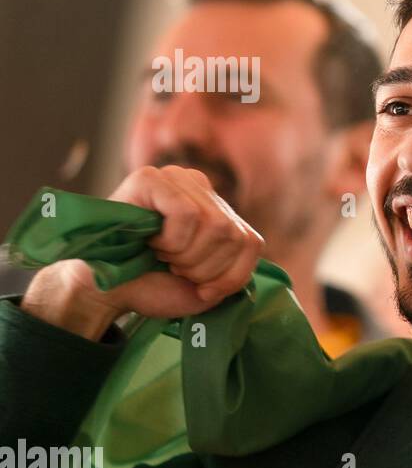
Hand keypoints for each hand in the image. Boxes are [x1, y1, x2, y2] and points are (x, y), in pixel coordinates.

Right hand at [21, 166, 263, 339]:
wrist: (104, 290)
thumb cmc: (153, 284)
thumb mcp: (207, 286)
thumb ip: (236, 270)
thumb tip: (250, 247)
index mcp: (219, 211)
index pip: (251, 243)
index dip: (229, 275)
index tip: (199, 285)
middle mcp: (202, 187)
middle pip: (233, 236)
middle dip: (203, 267)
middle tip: (172, 267)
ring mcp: (176, 178)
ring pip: (214, 225)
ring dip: (184, 256)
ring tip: (160, 254)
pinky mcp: (150, 178)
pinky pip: (185, 213)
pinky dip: (170, 240)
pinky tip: (150, 240)